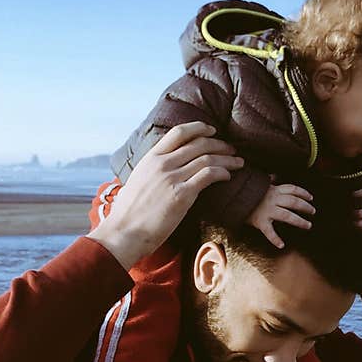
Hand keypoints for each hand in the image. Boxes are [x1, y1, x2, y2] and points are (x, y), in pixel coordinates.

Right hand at [88, 122, 243, 269]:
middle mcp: (162, 164)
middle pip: (199, 143)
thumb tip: (163, 169)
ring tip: (238, 162)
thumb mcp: (138, 181)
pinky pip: (208, 175)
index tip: (211, 130)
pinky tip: (228, 176)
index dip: (199, 128)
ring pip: (207, 158)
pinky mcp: (182, 195)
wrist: (123, 233)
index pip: (179, 133)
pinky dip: (222, 172)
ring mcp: (172, 178)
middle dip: (219, 144)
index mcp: (150, 158)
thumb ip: (152, 170)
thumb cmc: (128, 213)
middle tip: (231, 149)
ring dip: (227, 159)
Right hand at [245, 182, 314, 248]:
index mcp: (273, 190)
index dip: (303, 193)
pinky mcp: (260, 221)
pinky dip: (275, 239)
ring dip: (300, 221)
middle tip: (313, 212)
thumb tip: (273, 177)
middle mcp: (273, 199)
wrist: (232, 198)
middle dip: (305, 207)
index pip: (292, 189)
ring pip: (287, 216)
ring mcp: (267, 211)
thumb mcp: (258, 185)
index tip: (311, 198)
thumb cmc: (245, 193)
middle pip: (294, 202)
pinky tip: (281, 245)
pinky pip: (269, 231)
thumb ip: (268, 182)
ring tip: (308, 225)